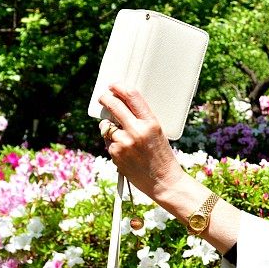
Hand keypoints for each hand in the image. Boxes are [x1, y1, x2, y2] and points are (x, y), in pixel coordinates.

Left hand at [97, 83, 184, 199]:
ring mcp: (124, 142)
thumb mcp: (158, 133)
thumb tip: (119, 110)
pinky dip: (114, 145)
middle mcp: (136, 130)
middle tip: (104, 98)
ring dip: (111, 129)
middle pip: (113, 105)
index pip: (131, 96)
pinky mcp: (115, 153)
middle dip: (106, 98)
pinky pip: (108, 143)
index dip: (119, 87)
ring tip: (127, 142)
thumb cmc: (163, 157)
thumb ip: (140, 121)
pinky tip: (127, 154)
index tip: (113, 86)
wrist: (164, 182)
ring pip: (107, 126)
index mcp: (151, 123)